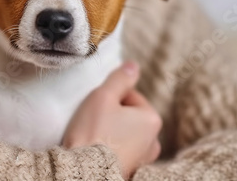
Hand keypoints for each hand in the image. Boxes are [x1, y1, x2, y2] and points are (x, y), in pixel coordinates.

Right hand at [62, 62, 161, 178]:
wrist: (83, 171)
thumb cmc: (93, 132)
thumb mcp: (103, 97)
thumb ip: (119, 79)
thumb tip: (133, 66)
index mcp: (152, 119)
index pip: (129, 96)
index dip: (109, 97)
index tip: (96, 107)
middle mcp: (153, 141)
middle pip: (128, 115)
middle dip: (111, 115)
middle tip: (92, 121)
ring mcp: (143, 159)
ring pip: (124, 133)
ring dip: (111, 132)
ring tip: (94, 136)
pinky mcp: (130, 170)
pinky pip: (120, 152)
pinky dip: (110, 149)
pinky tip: (97, 150)